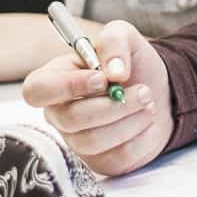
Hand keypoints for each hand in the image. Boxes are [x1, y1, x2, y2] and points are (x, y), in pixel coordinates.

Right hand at [20, 20, 171, 176]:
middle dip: (112, 105)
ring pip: (94, 140)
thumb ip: (113, 41)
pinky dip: (140, 136)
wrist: (159, 92)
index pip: (37, 90)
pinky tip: (146, 121)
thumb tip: (114, 72)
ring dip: (130, 119)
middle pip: (70, 119)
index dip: (67, 86)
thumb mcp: (122, 35)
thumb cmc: (129, 64)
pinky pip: (117, 157)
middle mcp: (59, 114)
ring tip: (147, 101)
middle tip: (143, 91)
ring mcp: (77, 141)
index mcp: (53, 80)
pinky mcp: (100, 162)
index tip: (103, 79)